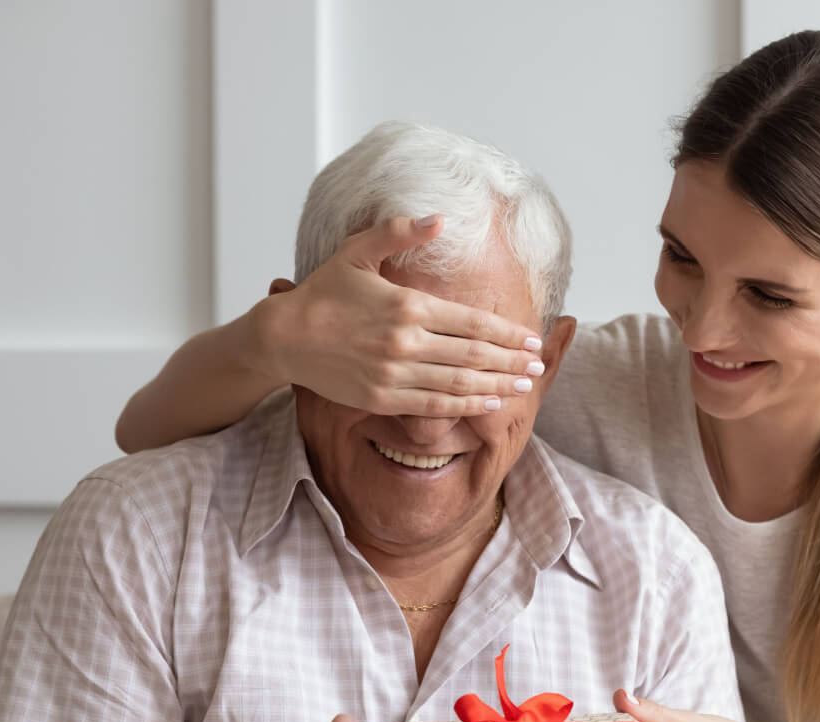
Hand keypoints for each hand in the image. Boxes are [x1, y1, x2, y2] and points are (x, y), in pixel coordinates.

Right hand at [249, 216, 545, 415]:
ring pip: (458, 382)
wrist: (283, 336)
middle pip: (473, 354)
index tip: (530, 339)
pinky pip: (433, 405)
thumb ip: (398, 233)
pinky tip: (488, 402)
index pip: (471, 321)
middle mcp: (405, 341)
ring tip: (523, 386)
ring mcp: (393, 373)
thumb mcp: (357, 251)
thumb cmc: (322, 292)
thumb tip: (439, 219)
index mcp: (407, 304)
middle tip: (536, 366)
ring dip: (496, 385)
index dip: (506, 333)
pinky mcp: (382, 397)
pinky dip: (465, 404)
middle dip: (510, 361)